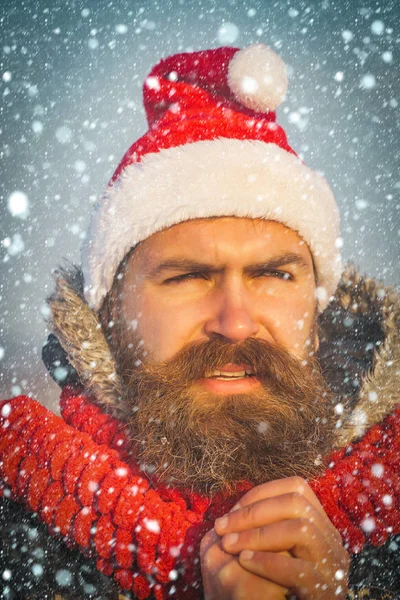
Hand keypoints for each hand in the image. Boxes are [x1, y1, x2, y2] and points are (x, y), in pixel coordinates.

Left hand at [212, 476, 349, 598]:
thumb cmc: (272, 590)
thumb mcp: (272, 553)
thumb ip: (265, 529)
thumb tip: (230, 515)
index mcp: (320, 527)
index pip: (296, 488)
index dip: (262, 493)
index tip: (232, 510)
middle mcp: (332, 542)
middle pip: (297, 504)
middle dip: (254, 511)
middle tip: (222, 526)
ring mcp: (333, 568)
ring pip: (302, 531)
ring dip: (259, 534)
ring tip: (229, 544)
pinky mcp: (326, 592)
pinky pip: (301, 570)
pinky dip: (269, 562)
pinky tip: (245, 561)